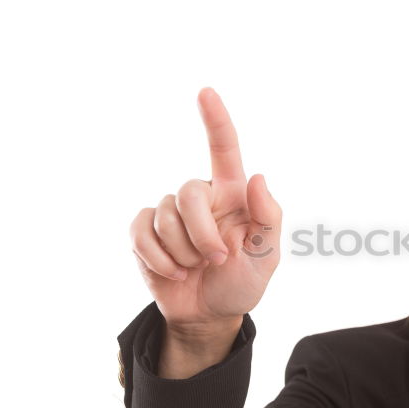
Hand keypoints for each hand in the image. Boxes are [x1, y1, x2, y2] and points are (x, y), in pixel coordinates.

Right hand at [128, 87, 281, 328]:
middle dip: (200, 233)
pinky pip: (140, 232)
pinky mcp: (145, 233)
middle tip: (216, 259)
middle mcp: (201, 198)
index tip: (206, 92)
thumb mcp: (267, 257)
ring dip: (182, 252)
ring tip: (195, 268)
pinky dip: (157, 258)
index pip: (224, 149)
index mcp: (233, 195)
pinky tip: (172, 272)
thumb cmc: (242, 282)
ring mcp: (170, 214)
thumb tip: (258, 176)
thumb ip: (268, 218)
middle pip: (188, 193)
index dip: (216, 120)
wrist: (209, 315)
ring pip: (164, 216)